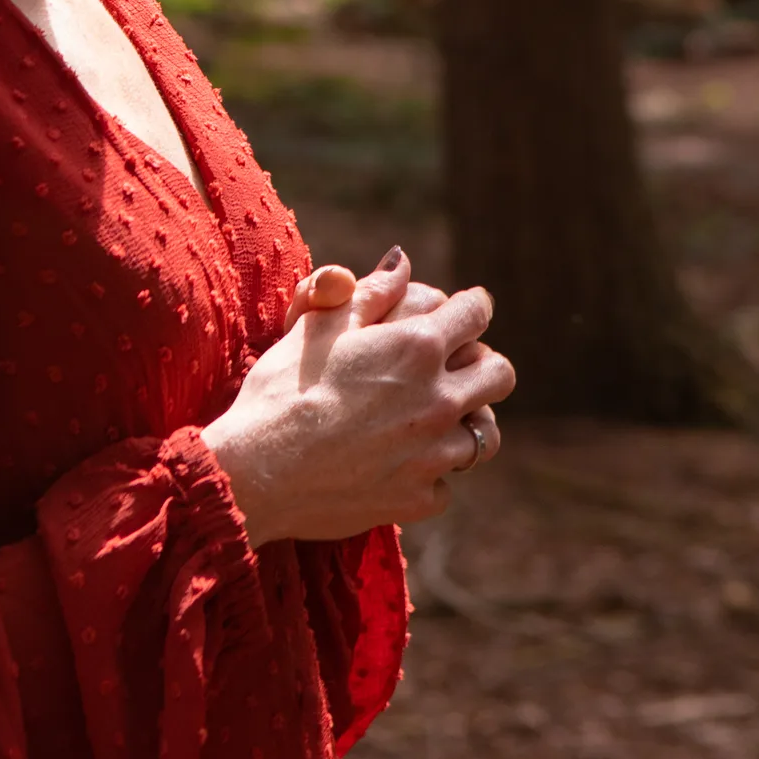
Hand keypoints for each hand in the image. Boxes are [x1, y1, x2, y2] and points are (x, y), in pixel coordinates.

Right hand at [200, 249, 514, 546]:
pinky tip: (397, 463)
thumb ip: (372, 290)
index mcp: (417, 347)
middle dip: (481, 362)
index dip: (470, 307)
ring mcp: (434, 454)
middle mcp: (439, 400)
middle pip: (500, 374)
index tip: (460, 312)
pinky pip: (445, 482)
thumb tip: (402, 260)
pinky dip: (428, 471)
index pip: (477, 313)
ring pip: (485, 434)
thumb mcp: (320, 324)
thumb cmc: (283, 388)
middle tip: (453, 365)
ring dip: (467, 420)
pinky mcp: (420, 498)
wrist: (258, 471)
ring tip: (436, 418)